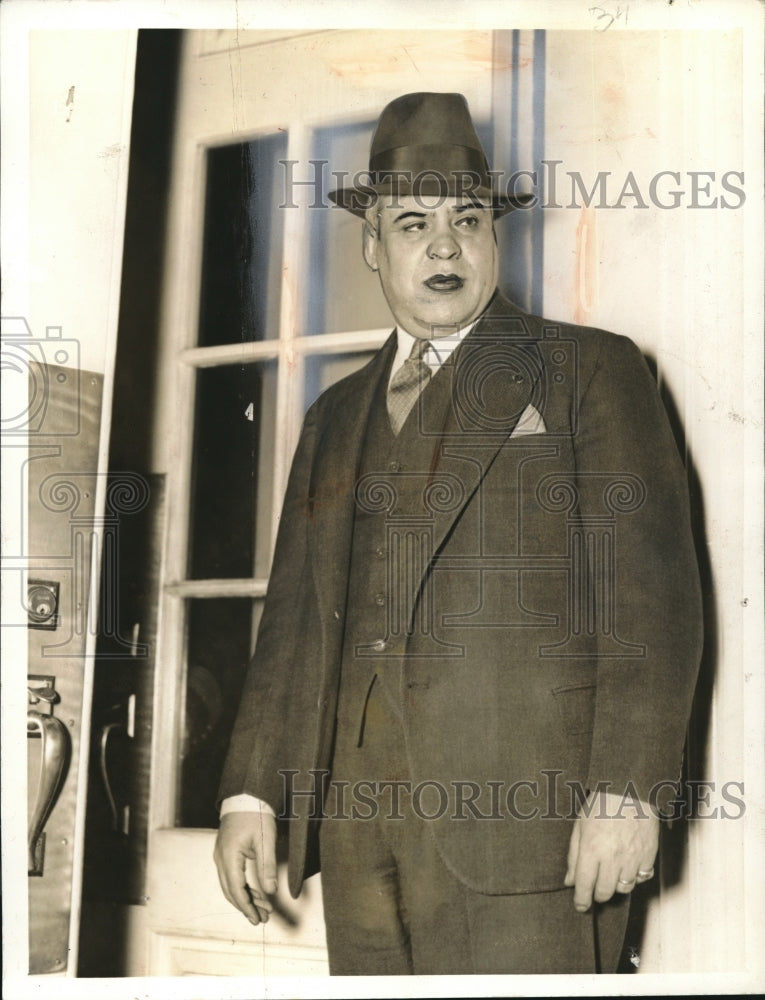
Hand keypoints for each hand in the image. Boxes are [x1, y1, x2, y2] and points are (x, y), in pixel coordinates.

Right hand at [213, 810, 277, 924]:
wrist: (246, 796)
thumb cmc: (256, 815)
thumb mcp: (265, 840)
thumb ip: (267, 867)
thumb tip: (270, 892)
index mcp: (228, 857)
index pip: (235, 890)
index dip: (246, 907)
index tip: (256, 919)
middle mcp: (220, 859)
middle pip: (230, 891)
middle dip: (246, 906)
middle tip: (262, 918)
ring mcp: (221, 856)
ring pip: (230, 885)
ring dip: (246, 898)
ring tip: (263, 909)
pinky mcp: (226, 853)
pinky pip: (232, 876)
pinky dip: (243, 887)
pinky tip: (256, 893)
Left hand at [564, 790, 658, 911]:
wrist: (631, 790)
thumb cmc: (602, 805)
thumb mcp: (580, 826)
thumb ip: (573, 855)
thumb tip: (569, 881)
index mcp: (592, 849)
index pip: (584, 886)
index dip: (581, 901)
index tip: (580, 906)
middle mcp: (612, 857)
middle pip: (604, 892)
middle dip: (597, 894)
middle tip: (593, 889)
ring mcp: (633, 858)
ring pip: (623, 888)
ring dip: (615, 886)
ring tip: (610, 875)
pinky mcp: (649, 856)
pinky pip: (641, 878)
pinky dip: (634, 878)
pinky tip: (627, 868)